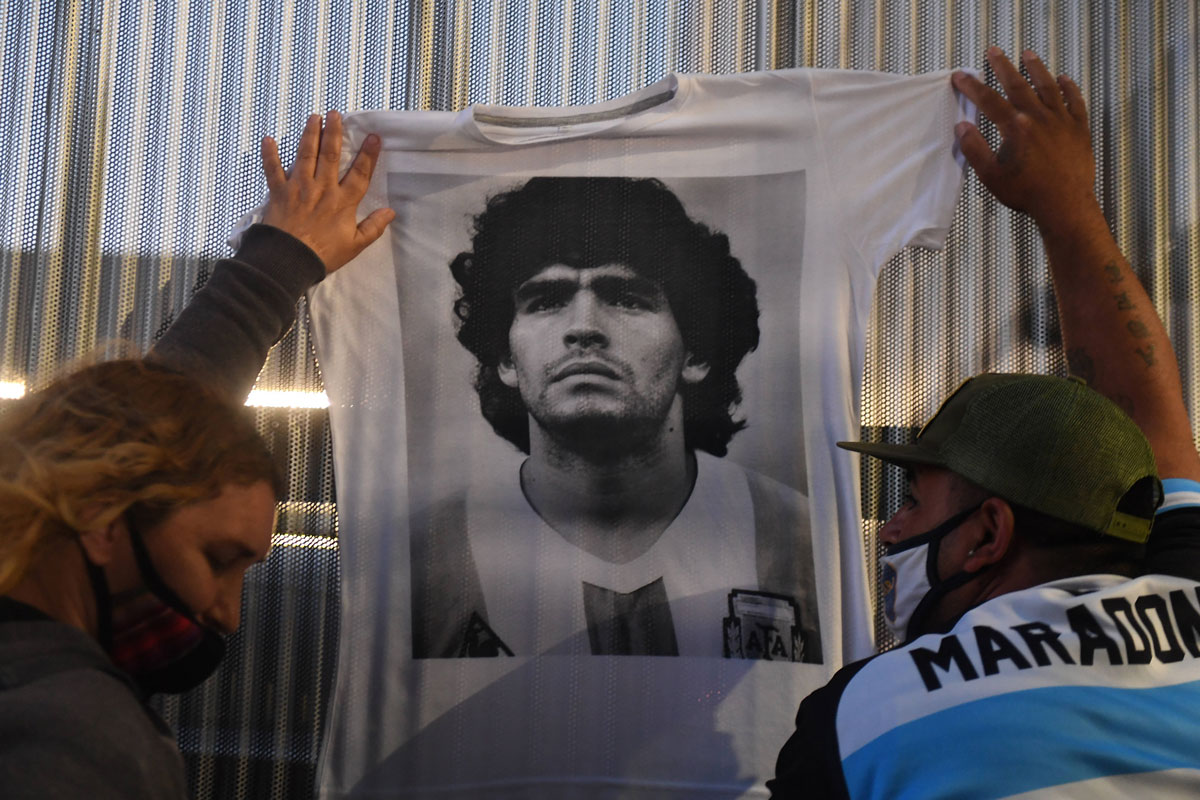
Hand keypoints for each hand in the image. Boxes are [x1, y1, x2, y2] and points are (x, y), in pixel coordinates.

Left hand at [260, 111, 395, 272]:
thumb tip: (390, 212)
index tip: (374, 137)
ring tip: (314, 117)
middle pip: (330, 155)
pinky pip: (272, 169)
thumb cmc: (323, 255)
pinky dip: (269, 154)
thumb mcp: (354, 245)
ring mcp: (299, 187)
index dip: (368, 155)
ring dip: (310, 134)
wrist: (289, 260)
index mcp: (343, 202)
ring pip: (306, 155)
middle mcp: (322, 188)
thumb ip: (373, 228)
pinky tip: (268, 139)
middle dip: (334, 133)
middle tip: (335, 114)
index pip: (360, 173)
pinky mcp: (279, 192)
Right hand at [951, 48, 1097, 228]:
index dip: (972, 87)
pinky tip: (1064, 78)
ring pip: (1048, 86)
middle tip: (994, 52)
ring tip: (1028, 54)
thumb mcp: (991, 176)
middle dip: (1003, 66)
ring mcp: (1061, 121)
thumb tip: (962, 128)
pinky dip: (1069, 87)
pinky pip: (1075, 101)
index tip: (960, 76)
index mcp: (1016, 128)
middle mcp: (1039, 118)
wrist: (1065, 204)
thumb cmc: (1028, 193)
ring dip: (1036, 68)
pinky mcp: (1079, 128)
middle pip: (1017, 84)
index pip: (988, 100)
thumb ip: (974, 149)